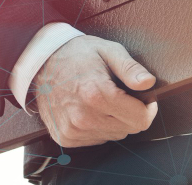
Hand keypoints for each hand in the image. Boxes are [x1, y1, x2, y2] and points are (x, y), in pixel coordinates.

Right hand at [33, 35, 157, 147]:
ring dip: (116, 120)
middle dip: (132, 112)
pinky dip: (100, 126)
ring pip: (114, 135)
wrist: (43, 63)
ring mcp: (72, 130)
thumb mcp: (109, 51)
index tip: (145, 99)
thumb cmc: (78, 54)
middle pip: (129, 129)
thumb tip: (149, 83)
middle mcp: (83, 117)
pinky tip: (91, 109)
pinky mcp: (65, 137)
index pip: (140, 119)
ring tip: (103, 99)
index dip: (148, 109)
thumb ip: (131, 69)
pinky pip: (97, 139)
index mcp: (97, 94)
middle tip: (121, 94)